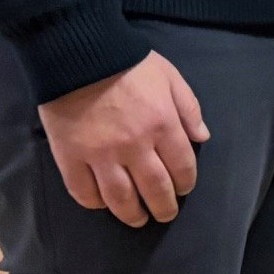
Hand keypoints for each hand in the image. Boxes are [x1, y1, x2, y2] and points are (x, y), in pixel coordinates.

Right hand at [37, 52, 210, 226]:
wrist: (78, 54)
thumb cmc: (129, 63)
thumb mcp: (171, 78)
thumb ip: (189, 109)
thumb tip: (203, 137)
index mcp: (163, 125)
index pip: (182, 167)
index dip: (186, 183)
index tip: (184, 190)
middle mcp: (135, 146)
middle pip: (154, 188)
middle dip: (164, 207)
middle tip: (165, 215)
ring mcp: (100, 154)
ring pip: (120, 197)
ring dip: (132, 214)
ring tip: (138, 219)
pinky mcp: (70, 157)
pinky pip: (83, 191)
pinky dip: (95, 203)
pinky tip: (103, 205)